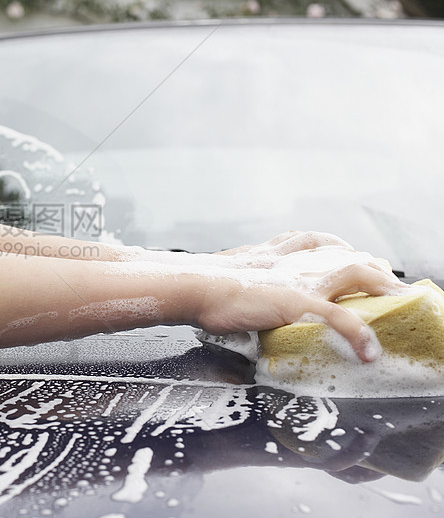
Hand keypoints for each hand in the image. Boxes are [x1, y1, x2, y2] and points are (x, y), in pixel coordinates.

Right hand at [192, 252, 406, 361]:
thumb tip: (239, 286)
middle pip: (344, 252)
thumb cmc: (201, 283)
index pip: (316, 241)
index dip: (338, 249)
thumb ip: (241, 273)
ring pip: (354, 272)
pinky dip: (357, 333)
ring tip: (398, 303)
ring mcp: (299, 280)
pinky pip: (339, 318)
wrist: (193, 285)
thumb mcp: (225, 272)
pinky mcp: (299, 303)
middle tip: (386, 284)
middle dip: (370, 266)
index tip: (351, 259)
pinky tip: (368, 350)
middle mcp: (292, 260)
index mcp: (273, 253)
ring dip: (380, 285)